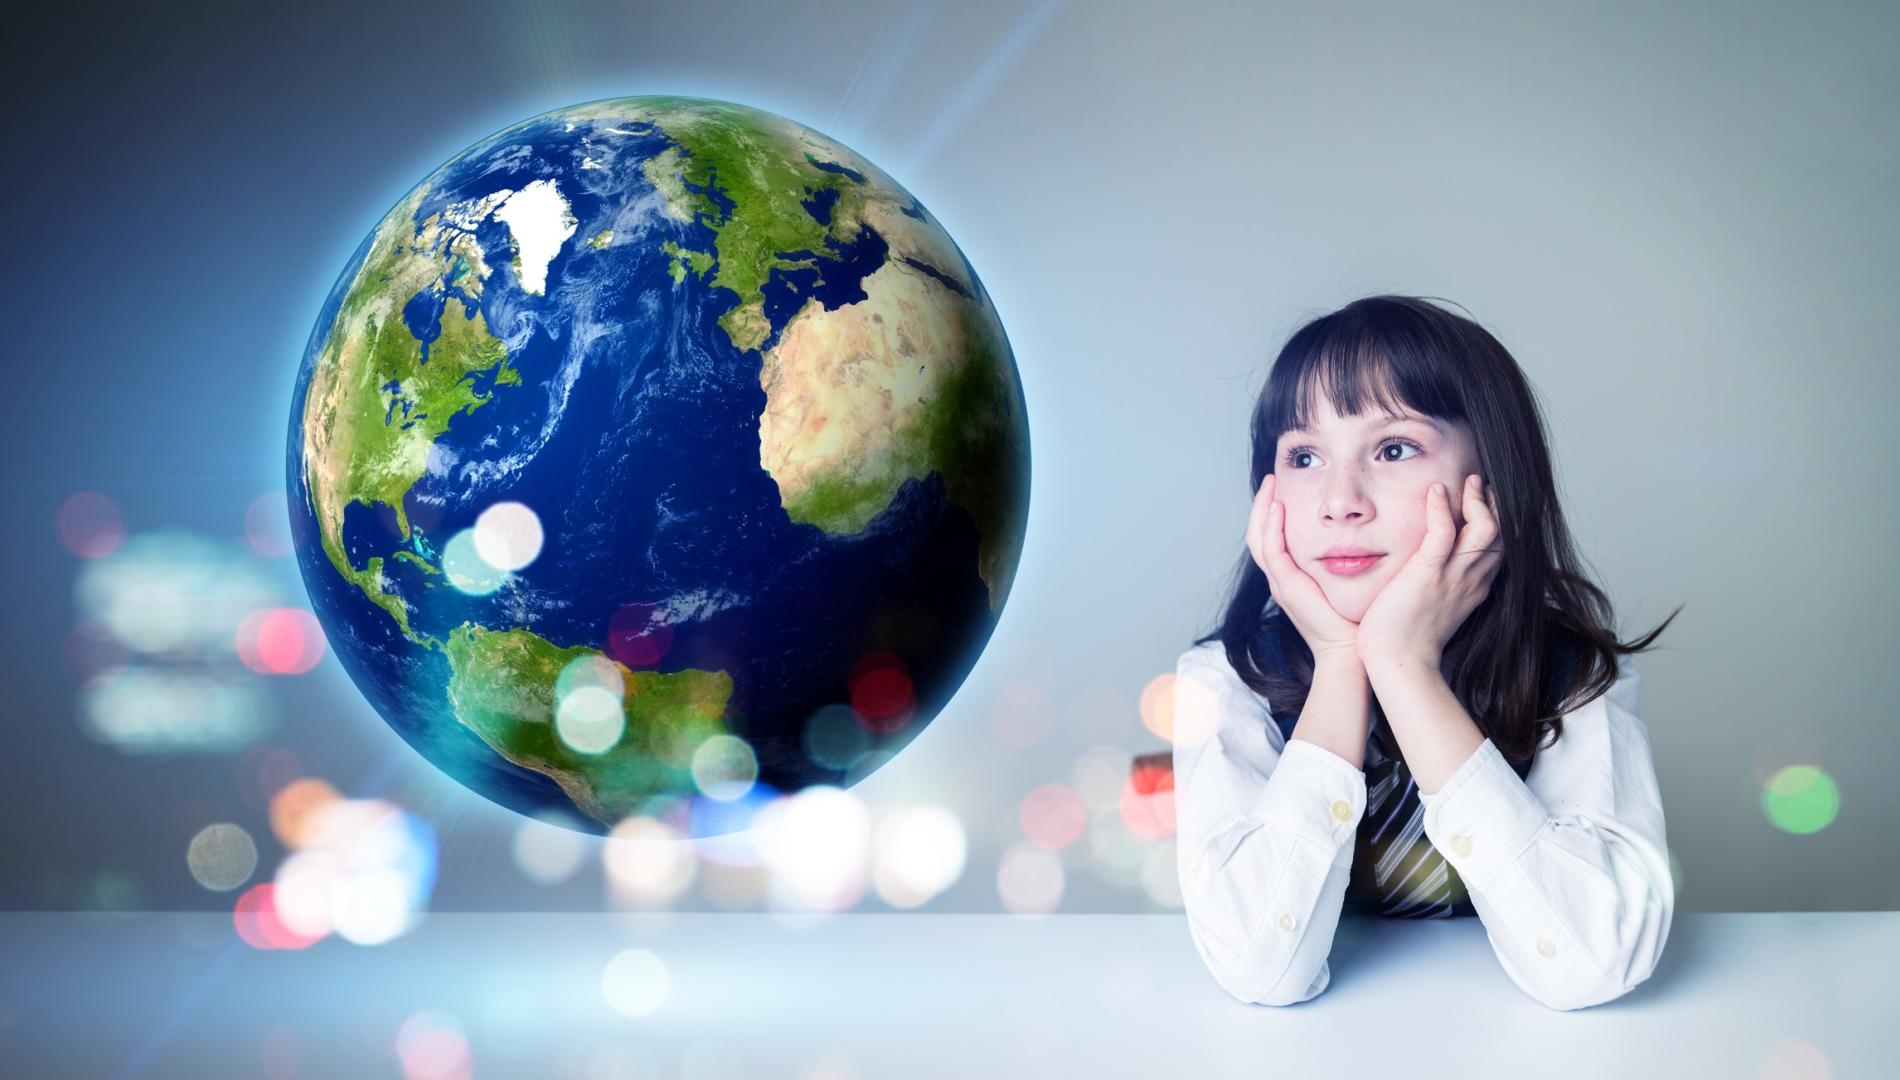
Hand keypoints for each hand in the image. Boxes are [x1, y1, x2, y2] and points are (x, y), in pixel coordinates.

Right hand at [1246, 473, 1360, 661]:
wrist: (1351, 652)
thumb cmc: (1354, 620)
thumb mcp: (1346, 583)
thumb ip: (1345, 560)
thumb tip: (1362, 534)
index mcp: (1291, 578)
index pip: (1271, 538)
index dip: (1271, 513)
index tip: (1281, 487)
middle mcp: (1280, 579)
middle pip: (1257, 535)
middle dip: (1261, 505)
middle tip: (1271, 478)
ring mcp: (1281, 584)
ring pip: (1258, 540)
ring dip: (1261, 511)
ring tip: (1270, 486)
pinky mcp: (1288, 589)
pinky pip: (1273, 553)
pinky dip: (1271, 529)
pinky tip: (1278, 508)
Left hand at [1354, 474, 1502, 670]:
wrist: (1397, 661)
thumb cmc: (1406, 639)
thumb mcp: (1436, 608)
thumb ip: (1443, 587)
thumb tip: (1435, 572)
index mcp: (1475, 589)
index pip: (1500, 549)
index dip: (1500, 523)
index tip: (1488, 502)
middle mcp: (1471, 580)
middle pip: (1503, 535)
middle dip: (1497, 506)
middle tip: (1483, 484)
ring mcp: (1453, 577)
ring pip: (1486, 530)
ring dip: (1479, 501)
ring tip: (1470, 481)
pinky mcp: (1429, 574)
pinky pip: (1444, 534)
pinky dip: (1443, 508)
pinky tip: (1436, 491)